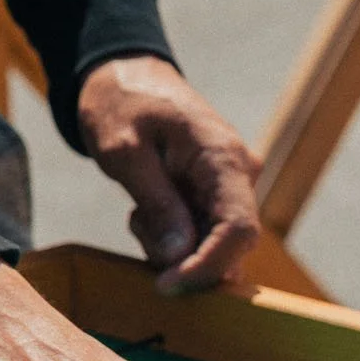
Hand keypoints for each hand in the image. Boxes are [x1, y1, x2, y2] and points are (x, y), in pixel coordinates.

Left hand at [77, 55, 261, 293]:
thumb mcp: (124, 151)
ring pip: (213, 245)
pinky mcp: (217, 197)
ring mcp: (231, 187)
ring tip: (138, 211)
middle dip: (183, 256)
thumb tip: (181, 256)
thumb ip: (156, 203)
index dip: (208, 265)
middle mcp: (239, 175)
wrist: (124, 76)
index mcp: (223, 157)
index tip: (167, 284)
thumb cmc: (121, 104)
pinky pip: (203, 236)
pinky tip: (147, 211)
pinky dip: (172, 237)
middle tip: (137, 225)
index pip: (239, 229)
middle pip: (229, 245)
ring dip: (172, 246)